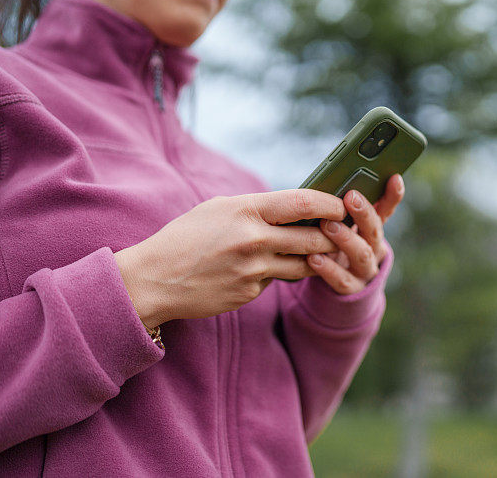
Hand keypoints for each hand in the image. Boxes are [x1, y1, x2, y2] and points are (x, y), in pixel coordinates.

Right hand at [113, 189, 346, 327]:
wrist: (154, 279)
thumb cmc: (187, 237)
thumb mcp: (220, 209)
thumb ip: (259, 208)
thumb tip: (297, 208)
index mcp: (246, 210)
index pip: (304, 202)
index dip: (330, 204)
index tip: (342, 204)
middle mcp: (254, 240)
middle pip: (315, 237)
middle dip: (334, 235)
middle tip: (342, 232)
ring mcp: (253, 270)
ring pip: (305, 264)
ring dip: (316, 258)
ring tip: (318, 249)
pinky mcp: (250, 293)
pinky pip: (278, 281)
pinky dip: (279, 274)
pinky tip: (267, 267)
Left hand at [308, 173, 404, 294]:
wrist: (339, 285)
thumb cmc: (336, 246)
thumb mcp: (342, 227)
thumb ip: (340, 209)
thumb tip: (328, 181)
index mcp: (372, 229)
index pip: (386, 209)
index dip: (393, 195)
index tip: (394, 177)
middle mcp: (374, 249)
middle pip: (375, 230)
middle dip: (364, 213)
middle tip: (351, 197)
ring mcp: (365, 271)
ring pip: (362, 254)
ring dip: (346, 239)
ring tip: (327, 226)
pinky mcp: (351, 289)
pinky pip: (342, 280)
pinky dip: (328, 269)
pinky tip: (313, 258)